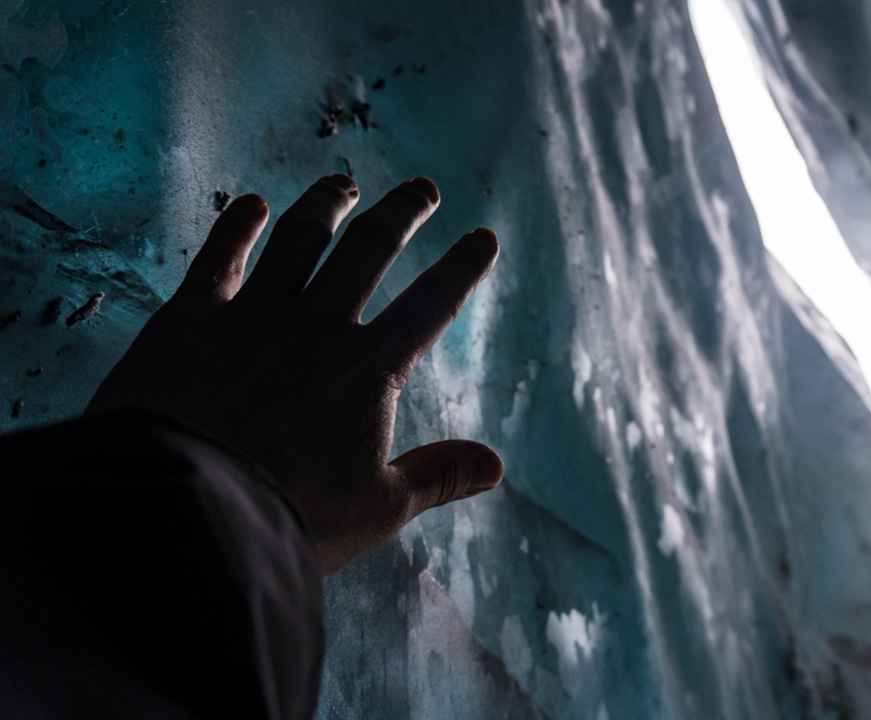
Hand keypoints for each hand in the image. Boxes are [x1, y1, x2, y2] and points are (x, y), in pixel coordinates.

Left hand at [87, 175, 502, 573]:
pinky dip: (235, 227)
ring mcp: (252, 317)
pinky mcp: (188, 321)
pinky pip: (217, 259)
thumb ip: (438, 476)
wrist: (186, 511)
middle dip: (402, 215)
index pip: (429, 306)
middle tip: (424, 189)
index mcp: (369, 370)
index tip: (484, 237)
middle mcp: (316, 327)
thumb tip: (496, 465)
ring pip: (298, 242)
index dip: (461, 269)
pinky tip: (249, 204)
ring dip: (325, 207)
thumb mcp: (379, 508)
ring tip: (343, 183)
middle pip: (368, 252)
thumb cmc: (291, 517)